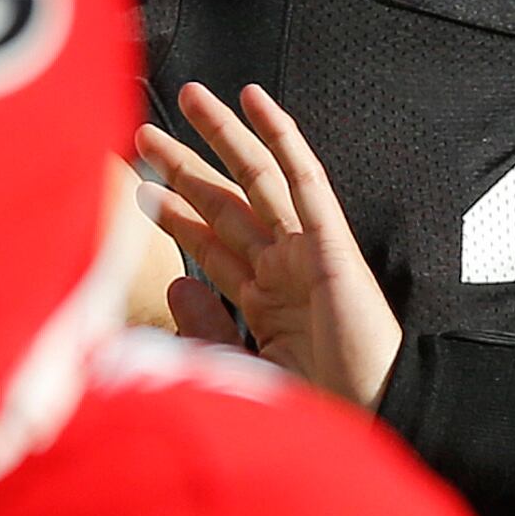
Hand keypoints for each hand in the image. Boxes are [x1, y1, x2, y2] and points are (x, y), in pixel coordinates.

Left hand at [136, 83, 404, 409]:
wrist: (373, 418)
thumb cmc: (321, 409)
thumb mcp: (244, 370)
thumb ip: (207, 330)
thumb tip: (174, 283)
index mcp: (264, 303)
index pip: (210, 246)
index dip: (175, 217)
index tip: (141, 191)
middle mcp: (282, 268)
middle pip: (224, 203)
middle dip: (184, 166)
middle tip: (145, 134)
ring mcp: (306, 250)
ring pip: (257, 177)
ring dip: (223, 136)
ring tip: (189, 98)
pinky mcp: (330, 241)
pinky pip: (303, 177)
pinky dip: (281, 136)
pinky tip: (254, 100)